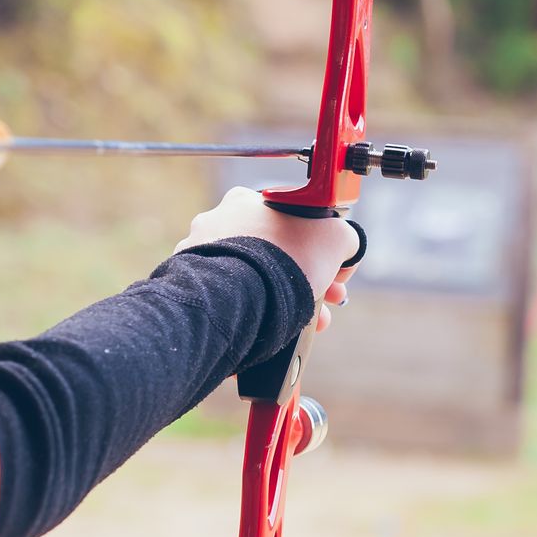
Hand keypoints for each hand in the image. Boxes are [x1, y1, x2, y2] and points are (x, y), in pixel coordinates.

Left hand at [176, 187, 360, 331]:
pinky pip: (227, 304)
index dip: (317, 253)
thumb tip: (345, 248)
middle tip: (323, 311)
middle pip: (271, 255)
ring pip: (250, 281)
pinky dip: (248, 318)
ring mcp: (198, 258)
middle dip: (302, 282)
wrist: (237, 298)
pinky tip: (265, 335)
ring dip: (279, 303)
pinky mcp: (191, 292)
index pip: (290, 224)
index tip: (333, 282)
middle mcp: (216, 224)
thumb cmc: (284, 260)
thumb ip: (344, 236)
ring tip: (299, 331)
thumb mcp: (335, 238)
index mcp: (246, 201)